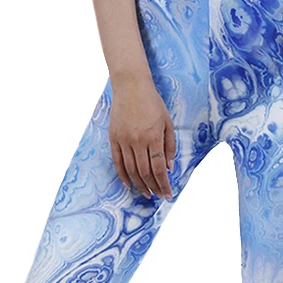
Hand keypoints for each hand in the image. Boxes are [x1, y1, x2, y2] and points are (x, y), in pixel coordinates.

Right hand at [109, 76, 174, 200]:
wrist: (130, 86)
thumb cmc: (152, 103)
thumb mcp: (167, 122)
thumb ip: (169, 146)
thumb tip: (169, 168)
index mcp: (153, 137)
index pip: (158, 168)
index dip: (163, 184)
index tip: (168, 194)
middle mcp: (137, 141)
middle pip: (145, 172)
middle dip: (153, 187)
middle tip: (158, 196)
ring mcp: (123, 140)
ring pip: (131, 170)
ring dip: (139, 185)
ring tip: (146, 194)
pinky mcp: (113, 138)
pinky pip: (117, 162)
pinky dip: (123, 176)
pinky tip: (129, 185)